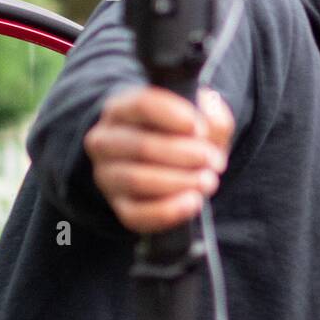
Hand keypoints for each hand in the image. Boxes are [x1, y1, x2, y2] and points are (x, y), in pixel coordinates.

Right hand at [83, 85, 233, 232]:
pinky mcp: (120, 207)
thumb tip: (209, 124)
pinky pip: (137, 214)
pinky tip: (193, 202)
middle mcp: (106, 142)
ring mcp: (109, 176)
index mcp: (122, 109)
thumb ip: (211, 115)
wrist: (172, 164)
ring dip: (179, 181)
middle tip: (213, 160)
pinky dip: (168, 210)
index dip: (174, 116)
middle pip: (140, 146)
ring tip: (208, 180)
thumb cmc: (183, 135)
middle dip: (184, 155)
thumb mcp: (200, 117)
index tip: (200, 129)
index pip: (141, 105)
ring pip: (137, 180)